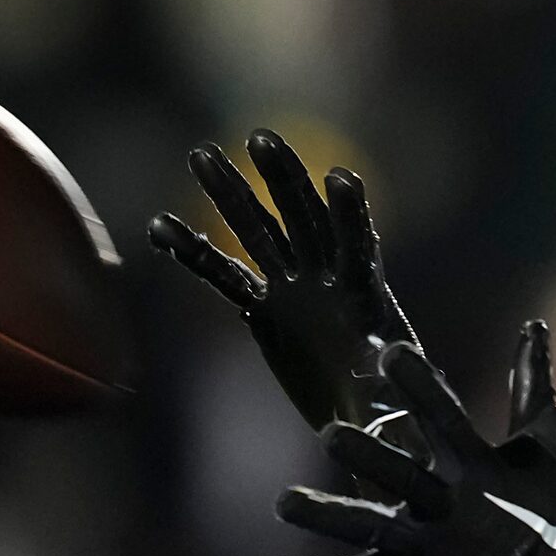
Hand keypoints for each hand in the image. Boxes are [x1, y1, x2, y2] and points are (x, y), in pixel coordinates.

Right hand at [149, 129, 416, 433]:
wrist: (367, 417)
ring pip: (259, 233)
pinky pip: (224, 276)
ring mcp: (293, 290)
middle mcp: (328, 280)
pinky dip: (193, 252)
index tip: (340, 178)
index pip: (357, 247)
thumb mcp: (397, 398)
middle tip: (260, 137)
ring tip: (200, 154)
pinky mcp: (265, 309)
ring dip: (230, 195)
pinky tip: (158, 227)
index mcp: (366, 297)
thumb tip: (386, 377)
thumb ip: (389, 386)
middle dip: (283, 180)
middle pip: (303, 221)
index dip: (349, 214)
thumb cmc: (393, 409)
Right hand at [252, 329, 555, 555]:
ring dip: (325, 514)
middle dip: (366, 453)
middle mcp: (433, 496)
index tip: (392, 353)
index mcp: (465, 460)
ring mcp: (418, 540)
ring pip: (364, 522)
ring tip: (285, 502)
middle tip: (333, 433)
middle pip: (393, 469)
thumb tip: (533, 326)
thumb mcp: (547, 449)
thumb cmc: (555, 511)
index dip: (420, 387)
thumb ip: (533, 388)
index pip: (439, 416)